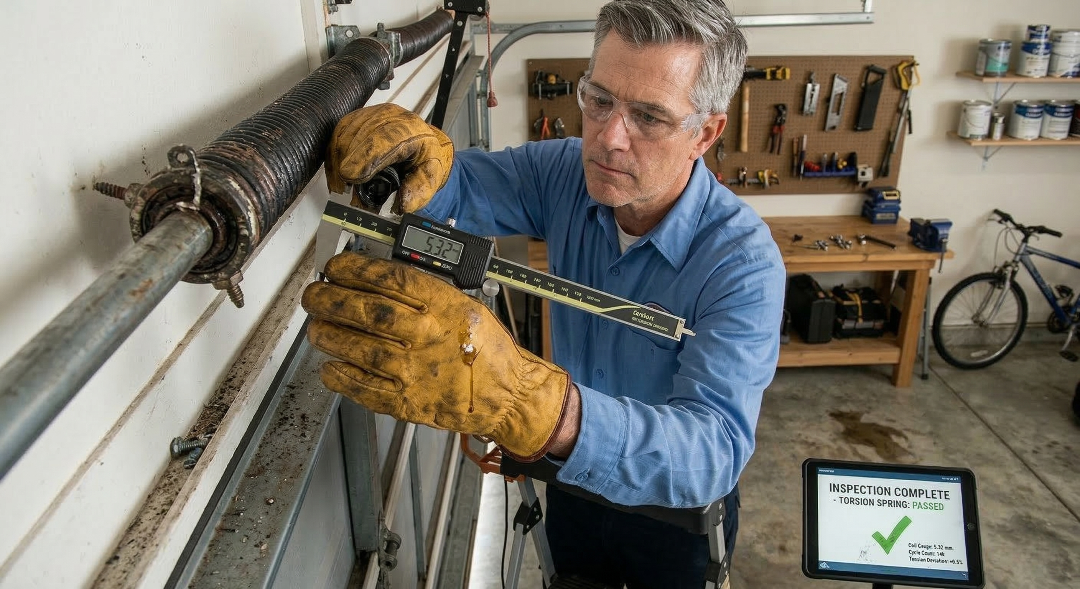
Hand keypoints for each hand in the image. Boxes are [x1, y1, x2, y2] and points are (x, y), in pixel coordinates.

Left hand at [301, 253, 571, 461]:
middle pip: (370, 312)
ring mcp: (416, 372)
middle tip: (314, 295)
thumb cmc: (487, 350)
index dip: (356, 269)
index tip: (335, 267)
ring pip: (361, 348)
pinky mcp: (408, 403)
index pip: (392, 280)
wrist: (507, 396)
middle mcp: (429, 337)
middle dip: (332, 300)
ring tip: (316, 327)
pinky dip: (342, 377)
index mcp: (446, 307)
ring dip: (331, 335)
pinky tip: (330, 366)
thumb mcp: (465, 305)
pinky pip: (365, 388)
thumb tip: (376, 278)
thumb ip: (426, 292)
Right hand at [325, 103, 453, 213]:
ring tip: (339, 185)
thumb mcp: (431, 176)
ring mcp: (371, 114)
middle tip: (344, 187)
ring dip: (339, 160)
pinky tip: (335, 173)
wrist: (420, 141)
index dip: (366, 157)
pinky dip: (333, 154)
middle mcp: (390, 116)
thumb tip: (403, 204)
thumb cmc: (423, 158)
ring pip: (347, 132)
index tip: (352, 176)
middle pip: (363, 135)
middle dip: (351, 162)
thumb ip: (419, 190)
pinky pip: (338, 132)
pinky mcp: (357, 118)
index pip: (387, 138)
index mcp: (412, 129)